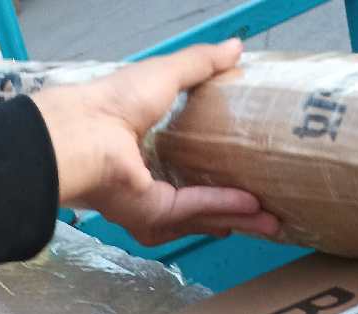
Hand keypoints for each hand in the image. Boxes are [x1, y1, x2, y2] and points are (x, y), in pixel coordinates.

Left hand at [34, 40, 280, 246]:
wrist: (87, 131)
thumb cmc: (114, 101)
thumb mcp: (167, 73)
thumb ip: (202, 64)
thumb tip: (236, 49)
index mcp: (145, 155)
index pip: (187, 172)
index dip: (218, 178)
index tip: (247, 181)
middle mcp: (146, 186)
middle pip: (198, 206)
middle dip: (235, 211)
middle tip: (266, 212)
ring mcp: (148, 206)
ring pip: (201, 215)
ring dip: (237, 216)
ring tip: (269, 221)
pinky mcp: (151, 215)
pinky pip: (193, 211)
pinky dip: (222, 207)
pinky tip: (250, 207)